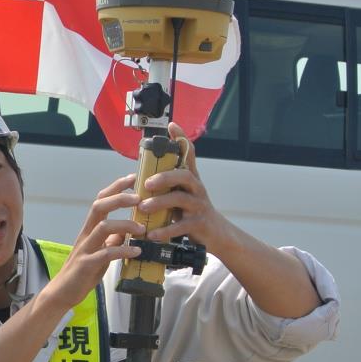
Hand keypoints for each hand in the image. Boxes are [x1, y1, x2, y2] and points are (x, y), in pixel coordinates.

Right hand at [41, 177, 144, 311]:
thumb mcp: (100, 252)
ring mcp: (85, 249)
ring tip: (142, 230)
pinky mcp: (86, 264)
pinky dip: (123, 250)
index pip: (101, 201)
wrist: (62, 293)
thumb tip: (128, 232)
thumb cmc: (82, 272)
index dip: (116, 187)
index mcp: (89, 229)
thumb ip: (112, 240)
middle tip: (139, 199)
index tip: (132, 178)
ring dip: (126, 225)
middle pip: (99, 206)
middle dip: (120, 198)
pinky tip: (136, 251)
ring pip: (103, 227)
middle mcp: (86, 235)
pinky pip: (106, 253)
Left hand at [138, 123, 235, 254]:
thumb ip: (167, 185)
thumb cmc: (192, 212)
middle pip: (184, 176)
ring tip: (143, 208)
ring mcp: (199, 206)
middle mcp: (196, 189)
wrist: (216, 234)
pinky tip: (152, 233)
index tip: (172, 126)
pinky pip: (181, 226)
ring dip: (160, 202)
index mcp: (190, 180)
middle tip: (147, 183)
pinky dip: (165, 230)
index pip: (188, 155)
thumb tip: (143, 176)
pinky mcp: (199, 224)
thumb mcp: (181, 194)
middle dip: (164, 177)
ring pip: (181, 199)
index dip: (182, 140)